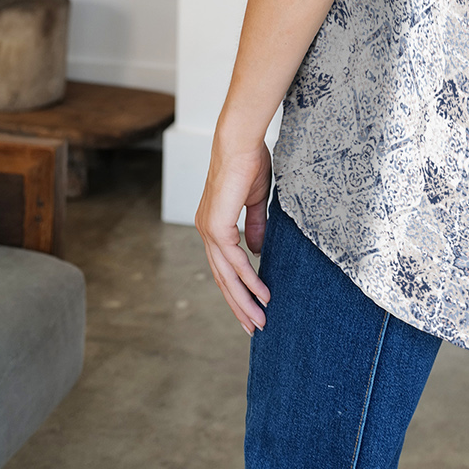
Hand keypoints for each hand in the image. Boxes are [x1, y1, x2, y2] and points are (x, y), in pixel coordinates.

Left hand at [196, 133, 272, 334]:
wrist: (240, 141)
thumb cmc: (249, 161)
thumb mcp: (256, 200)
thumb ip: (256, 226)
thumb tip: (257, 252)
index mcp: (214, 224)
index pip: (224, 265)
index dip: (237, 288)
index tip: (252, 307)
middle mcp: (207, 230)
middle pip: (221, 278)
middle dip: (238, 305)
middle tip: (253, 327)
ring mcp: (210, 230)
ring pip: (225, 276)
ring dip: (243, 300)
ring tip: (259, 320)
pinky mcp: (217, 226)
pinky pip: (234, 260)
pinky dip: (248, 278)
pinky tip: (260, 293)